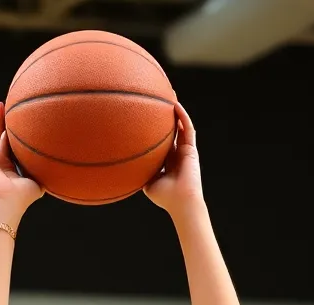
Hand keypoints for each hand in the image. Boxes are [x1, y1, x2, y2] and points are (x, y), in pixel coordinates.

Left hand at [144, 102, 203, 218]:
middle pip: (171, 128)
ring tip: (169, 94)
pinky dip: (182, 116)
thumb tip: (122, 162)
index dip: (153, 128)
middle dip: (165, 114)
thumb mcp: (146, 181)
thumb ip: (138, 170)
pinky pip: (188, 128)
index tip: (143, 116)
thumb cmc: (163, 196)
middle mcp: (175, 153)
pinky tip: (175, 104)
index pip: (160, 140)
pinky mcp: (191, 149)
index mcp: (166, 160)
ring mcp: (184, 150)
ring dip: (176, 109)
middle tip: (156, 99)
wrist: (181, 202)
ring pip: (181, 125)